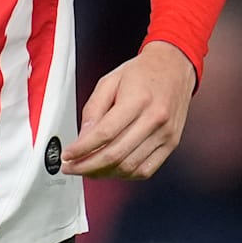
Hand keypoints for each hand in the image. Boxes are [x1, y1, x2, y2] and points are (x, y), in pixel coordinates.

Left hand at [62, 41, 195, 179]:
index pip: (105, 134)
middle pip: (116, 155)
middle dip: (88, 166)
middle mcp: (154, 120)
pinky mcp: (171, 144)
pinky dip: (125, 175)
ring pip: (130, 167)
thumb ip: (94, 109)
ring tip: (87, 170)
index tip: (67, 156)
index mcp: (137, 100)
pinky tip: (110, 170)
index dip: (82, 149)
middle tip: (71, 168)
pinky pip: (146, 170)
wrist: (174, 68)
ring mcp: (166, 135)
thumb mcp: (109, 81)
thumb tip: (82, 137)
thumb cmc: (142, 72)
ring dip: (104, 173)